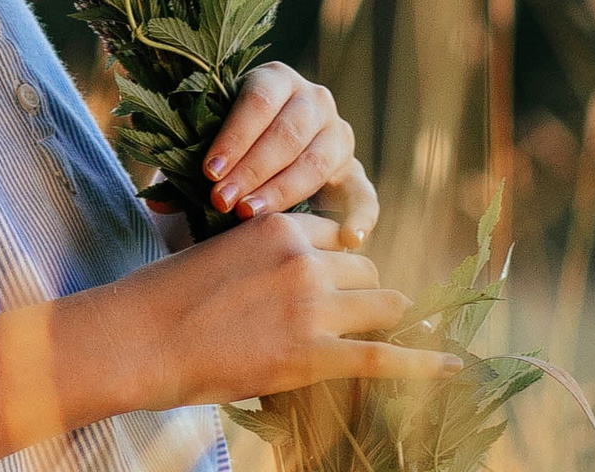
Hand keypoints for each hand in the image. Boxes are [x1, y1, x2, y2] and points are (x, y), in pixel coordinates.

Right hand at [110, 213, 461, 409]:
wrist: (139, 337)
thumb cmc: (162, 296)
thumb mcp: (212, 249)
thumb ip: (254, 250)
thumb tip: (273, 272)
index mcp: (277, 225)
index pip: (336, 237)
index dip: (334, 264)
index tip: (330, 283)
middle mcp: (303, 259)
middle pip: (366, 270)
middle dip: (360, 294)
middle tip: (342, 319)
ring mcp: (311, 307)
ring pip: (385, 305)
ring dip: (385, 321)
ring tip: (387, 336)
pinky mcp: (312, 355)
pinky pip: (386, 357)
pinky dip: (426, 364)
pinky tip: (455, 368)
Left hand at [195, 62, 376, 246]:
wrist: (265, 154)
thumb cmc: (226, 147)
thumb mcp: (205, 143)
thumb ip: (179, 163)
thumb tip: (157, 201)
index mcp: (274, 80)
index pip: (258, 101)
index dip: (234, 136)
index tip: (209, 171)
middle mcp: (313, 101)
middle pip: (287, 134)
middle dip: (251, 170)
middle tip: (222, 200)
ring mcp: (338, 135)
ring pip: (316, 161)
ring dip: (282, 191)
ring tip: (251, 217)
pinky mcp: (354, 172)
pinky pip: (364, 193)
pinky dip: (361, 214)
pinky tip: (349, 237)